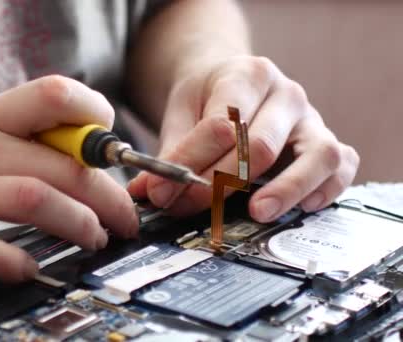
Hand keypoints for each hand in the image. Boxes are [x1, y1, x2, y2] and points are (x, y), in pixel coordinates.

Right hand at [0, 76, 137, 280]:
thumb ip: (27, 136)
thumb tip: (91, 147)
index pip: (53, 96)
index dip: (95, 115)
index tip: (115, 148)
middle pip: (59, 163)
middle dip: (105, 195)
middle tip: (123, 219)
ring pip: (31, 198)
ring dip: (75, 223)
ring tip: (94, 238)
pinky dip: (12, 259)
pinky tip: (31, 269)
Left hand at [128, 56, 358, 221]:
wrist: (233, 80)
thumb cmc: (208, 98)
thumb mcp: (181, 114)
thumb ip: (170, 152)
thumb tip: (147, 192)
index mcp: (247, 75)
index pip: (221, 125)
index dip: (189, 162)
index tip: (161, 190)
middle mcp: (286, 94)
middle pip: (261, 145)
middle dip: (222, 182)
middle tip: (193, 205)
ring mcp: (312, 118)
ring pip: (316, 154)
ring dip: (287, 188)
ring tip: (258, 211)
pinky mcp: (326, 141)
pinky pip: (341, 165)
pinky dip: (328, 188)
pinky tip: (305, 206)